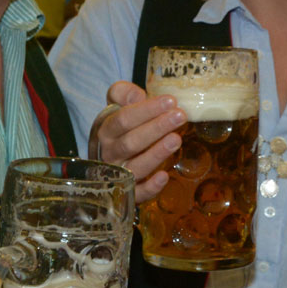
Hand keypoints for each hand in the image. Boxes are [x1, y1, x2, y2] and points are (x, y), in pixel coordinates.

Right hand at [87, 81, 184, 200]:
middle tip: (180, 116)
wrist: (109, 159)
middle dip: (156, 128)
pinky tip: (164, 176)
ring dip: (156, 154)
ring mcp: (118, 175)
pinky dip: (150, 187)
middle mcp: (109, 154)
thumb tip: (136, 95)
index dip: (146, 110)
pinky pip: (138, 193)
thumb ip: (122, 94)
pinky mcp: (130, 193)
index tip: (170, 101)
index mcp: (106, 131)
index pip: (123, 119)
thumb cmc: (120, 129)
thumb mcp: (116, 107)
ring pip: (135, 167)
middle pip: (130, 142)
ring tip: (176, 139)